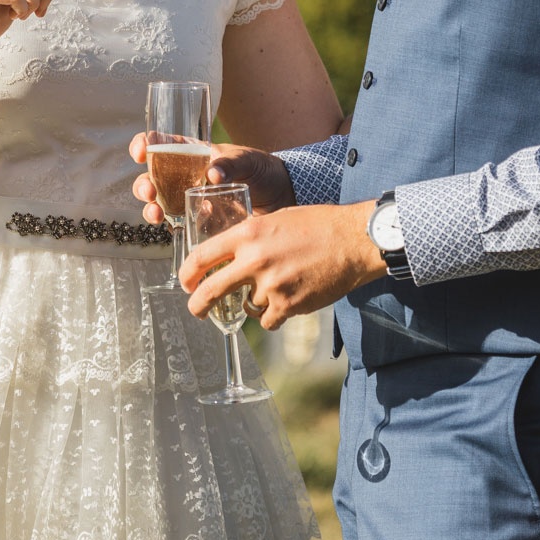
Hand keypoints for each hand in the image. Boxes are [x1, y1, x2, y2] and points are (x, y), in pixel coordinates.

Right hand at [126, 137, 296, 222]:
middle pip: (151, 176)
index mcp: (192, 152)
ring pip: (157, 202)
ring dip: (150, 208)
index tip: (143, 153)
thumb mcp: (247, 160)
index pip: (160, 143)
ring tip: (156, 215)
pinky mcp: (196, 219)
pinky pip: (176, 223)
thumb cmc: (262, 170)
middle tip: (150, 192)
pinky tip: (180, 226)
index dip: (144, 144)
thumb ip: (231, 163)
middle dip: (143, 184)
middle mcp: (184, 174)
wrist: (280, 197)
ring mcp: (188, 198)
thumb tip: (212, 174)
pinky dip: (172, 226)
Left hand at [178, 200, 384, 330]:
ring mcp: (271, 285)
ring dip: (258, 301)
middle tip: (197, 310)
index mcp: (248, 234)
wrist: (353, 241)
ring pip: (248, 304)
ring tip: (282, 284)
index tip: (186, 282)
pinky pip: (267, 320)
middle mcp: (254, 260)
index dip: (187, 273)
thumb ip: (251, 236)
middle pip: (210, 290)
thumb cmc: (318, 225)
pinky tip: (289, 301)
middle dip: (198, 304)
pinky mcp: (288, 305)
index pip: (201, 257)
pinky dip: (274, 316)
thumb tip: (232, 254)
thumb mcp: (276, 219)